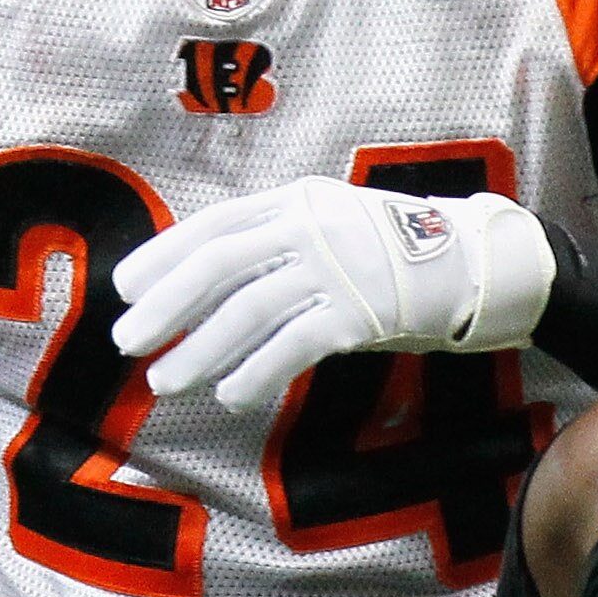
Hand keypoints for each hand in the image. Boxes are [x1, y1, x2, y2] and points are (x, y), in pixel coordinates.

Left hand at [111, 177, 556, 412]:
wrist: (475, 262)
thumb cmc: (391, 250)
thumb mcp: (329, 223)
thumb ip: (274, 240)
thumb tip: (204, 280)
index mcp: (294, 200)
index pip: (213, 224)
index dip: (161, 256)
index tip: (122, 289)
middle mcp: (310, 227)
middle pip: (220, 264)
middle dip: (165, 306)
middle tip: (126, 342)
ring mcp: (336, 269)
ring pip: (249, 310)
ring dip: (199, 350)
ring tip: (166, 382)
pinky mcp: (362, 313)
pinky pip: (295, 346)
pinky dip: (257, 373)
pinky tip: (231, 396)